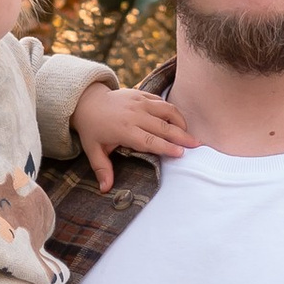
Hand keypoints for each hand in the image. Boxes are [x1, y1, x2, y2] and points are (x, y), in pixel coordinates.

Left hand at [72, 78, 192, 187]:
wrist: (87, 101)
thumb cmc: (92, 128)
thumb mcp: (93, 150)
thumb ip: (102, 169)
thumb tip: (105, 189)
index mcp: (124, 130)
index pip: (149, 140)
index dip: (166, 147)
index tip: (180, 153)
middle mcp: (134, 115)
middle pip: (163, 126)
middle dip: (181, 136)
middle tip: (196, 145)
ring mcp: (139, 102)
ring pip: (166, 110)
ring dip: (180, 121)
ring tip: (189, 133)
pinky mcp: (141, 94)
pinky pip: (161, 101)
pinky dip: (172, 111)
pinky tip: (178, 121)